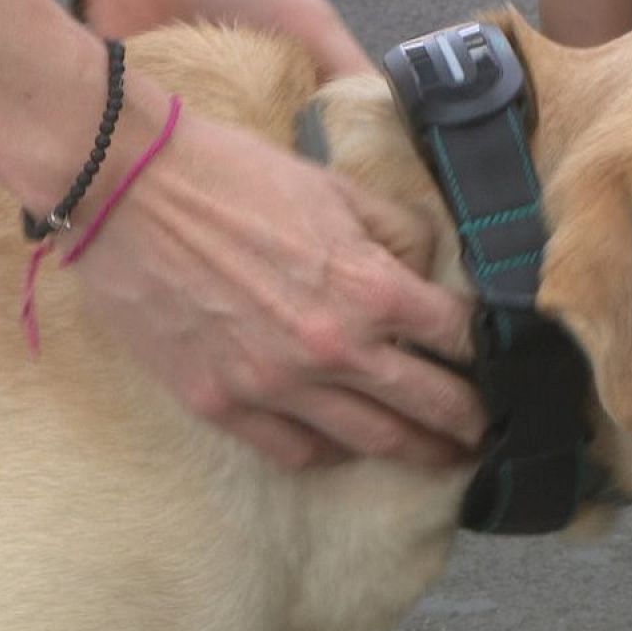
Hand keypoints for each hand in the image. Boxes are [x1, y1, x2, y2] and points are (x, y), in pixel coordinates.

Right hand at [67, 99, 482, 469]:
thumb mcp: (340, 189)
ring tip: (439, 455)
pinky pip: (295, 451)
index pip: (460, 337)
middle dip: (469, 421)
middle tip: (491, 432)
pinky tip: (348, 447)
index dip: (489, 351)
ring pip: (371, 440)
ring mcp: (275, 384)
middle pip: (431, 404)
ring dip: (415, 451)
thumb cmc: (237, 175)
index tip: (504, 362)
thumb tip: (431, 268)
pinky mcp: (220, 403)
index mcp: (372, 289)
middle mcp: (334, 349)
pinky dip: (331, 453)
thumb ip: (398, 234)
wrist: (127, 187)